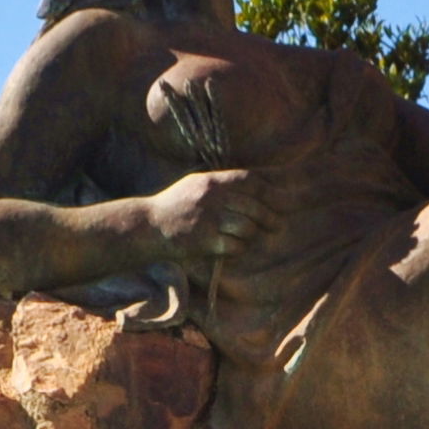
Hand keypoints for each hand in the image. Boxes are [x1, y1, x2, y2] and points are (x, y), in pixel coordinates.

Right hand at [142, 169, 280, 262]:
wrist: (147, 227)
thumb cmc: (172, 206)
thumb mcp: (194, 184)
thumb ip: (220, 184)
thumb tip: (253, 184)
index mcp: (211, 181)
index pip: (249, 180)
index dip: (270, 190)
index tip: (282, 199)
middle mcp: (212, 197)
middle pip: (254, 205)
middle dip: (270, 217)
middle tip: (276, 225)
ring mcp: (209, 219)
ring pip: (247, 227)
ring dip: (250, 235)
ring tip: (244, 237)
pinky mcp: (204, 241)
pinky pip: (235, 245)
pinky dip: (237, 249)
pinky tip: (229, 248)